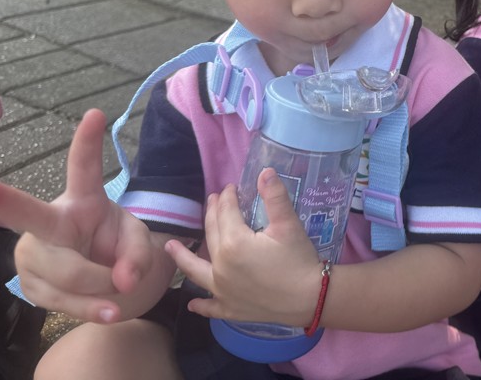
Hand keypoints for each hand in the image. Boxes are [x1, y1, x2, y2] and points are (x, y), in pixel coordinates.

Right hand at [0, 109, 165, 322]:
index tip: (96, 113)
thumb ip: (139, 254)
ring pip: (67, 274)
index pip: (83, 167)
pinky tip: (106, 310)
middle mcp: (49, 221)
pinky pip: (63, 302)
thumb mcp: (135, 240)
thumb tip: (123, 281)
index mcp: (82, 199)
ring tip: (119, 295)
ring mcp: (33, 253)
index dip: (87, 142)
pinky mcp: (28, 285)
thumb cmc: (112, 243)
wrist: (99, 275)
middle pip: (28, 214)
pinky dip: (92, 309)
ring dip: (100, 289)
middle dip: (0, 200)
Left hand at [166, 167, 320, 325]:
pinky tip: (193, 303)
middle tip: (211, 200)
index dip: (227, 197)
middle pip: (211, 234)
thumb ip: (275, 196)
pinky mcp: (230, 308)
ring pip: (196, 270)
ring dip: (182, 257)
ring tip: (170, 247)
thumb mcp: (289, 224)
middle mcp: (221, 266)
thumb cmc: (299, 259)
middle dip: (211, 214)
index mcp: (234, 243)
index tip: (230, 187)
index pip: (226, 212)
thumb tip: (265, 171)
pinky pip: (210, 306)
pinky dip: (200, 304)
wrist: (310, 298)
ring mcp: (222, 290)